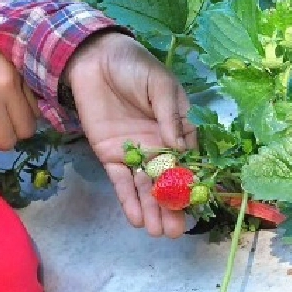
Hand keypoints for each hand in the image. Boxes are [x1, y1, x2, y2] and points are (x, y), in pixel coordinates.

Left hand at [63, 32, 197, 236]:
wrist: (95, 59)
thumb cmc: (134, 66)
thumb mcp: (160, 84)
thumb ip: (170, 114)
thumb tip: (179, 146)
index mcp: (176, 129)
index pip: (188, 161)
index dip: (192, 183)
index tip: (195, 204)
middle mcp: (158, 146)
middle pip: (167, 182)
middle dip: (172, 206)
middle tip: (175, 230)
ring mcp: (134, 153)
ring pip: (145, 187)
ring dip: (152, 210)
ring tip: (158, 233)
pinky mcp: (111, 156)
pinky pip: (121, 181)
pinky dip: (128, 200)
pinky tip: (136, 219)